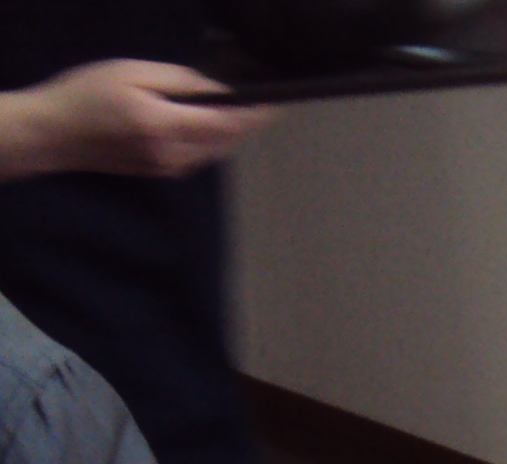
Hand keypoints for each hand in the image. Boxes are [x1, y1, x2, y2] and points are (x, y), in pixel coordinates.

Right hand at [0, 62, 279, 182]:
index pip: (227, 123)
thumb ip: (180, 82)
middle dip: (250, 123)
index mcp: (166, 127)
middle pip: (228, 140)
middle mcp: (175, 155)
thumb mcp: (133, 74)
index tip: (277, 104)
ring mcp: (170, 167)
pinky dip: (215, 140)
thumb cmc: (87, 95)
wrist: (54, 134)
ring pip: (218, 150)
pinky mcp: (164, 171)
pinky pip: (202, 155)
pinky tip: (215, 124)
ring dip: (234, 132)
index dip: (256, 115)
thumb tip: (217, 88)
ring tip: (247, 111)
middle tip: (266, 103)